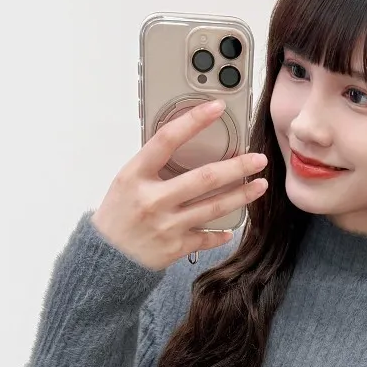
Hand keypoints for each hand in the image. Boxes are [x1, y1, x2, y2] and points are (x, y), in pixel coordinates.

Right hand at [92, 99, 268, 270]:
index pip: (166, 139)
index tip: (217, 108)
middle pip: (204, 178)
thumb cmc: (117, 216)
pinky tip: (232, 227)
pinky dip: (222, 233)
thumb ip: (153, 166)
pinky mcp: (176, 247)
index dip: (193, 121)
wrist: (106, 258)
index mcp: (136, 175)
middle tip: (258, 159)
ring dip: (241, 196)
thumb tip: (185, 145)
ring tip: (260, 186)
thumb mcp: (126, 182)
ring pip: (213, 207)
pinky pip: (207, 237)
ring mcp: (166, 225)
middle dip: (237, 167)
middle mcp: (153, 199)